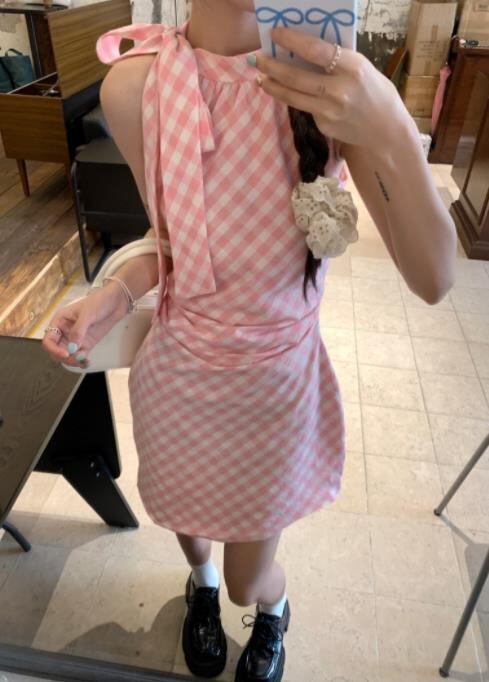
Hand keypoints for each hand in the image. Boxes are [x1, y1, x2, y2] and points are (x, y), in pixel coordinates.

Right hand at [42, 283, 127, 368]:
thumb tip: (72, 348)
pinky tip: (87, 362)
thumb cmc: (99, 302)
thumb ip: (79, 331)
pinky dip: (81, 361)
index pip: (49, 340)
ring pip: (67, 356)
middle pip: (56, 351)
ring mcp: (75, 339)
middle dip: (63, 357)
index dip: (53, 349)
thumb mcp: (87, 314)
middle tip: (76, 359)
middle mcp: (64, 331)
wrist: (116, 302)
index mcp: (60, 321)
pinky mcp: (86, 344)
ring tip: (84, 360)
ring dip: (73, 361)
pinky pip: (79, 356)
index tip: (65, 354)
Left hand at [255, 27, 408, 150]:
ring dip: (272, 86)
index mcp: (352, 68)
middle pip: (296, 77)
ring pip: (292, 96)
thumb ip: (336, 60)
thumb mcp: (361, 68)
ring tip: (260, 77)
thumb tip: (303, 47)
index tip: (276, 33)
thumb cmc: (373, 91)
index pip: (316, 50)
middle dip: (272, 66)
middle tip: (257, 58)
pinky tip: (284, 92)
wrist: (384, 129)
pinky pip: (303, 108)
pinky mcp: (323, 126)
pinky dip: (292, 98)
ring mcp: (329, 112)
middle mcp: (339, 91)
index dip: (292, 40)